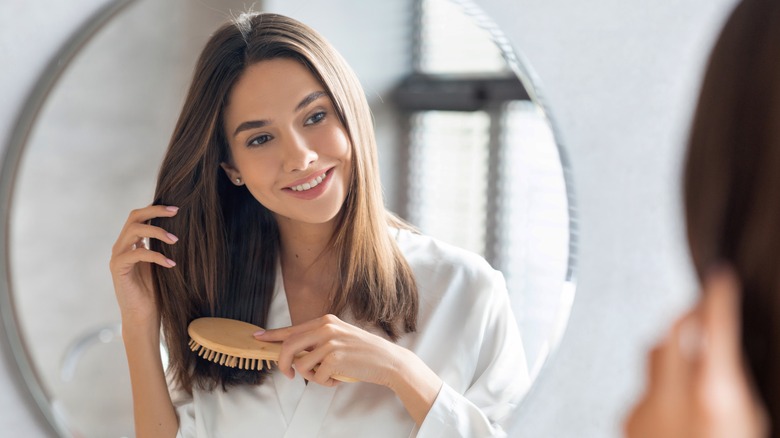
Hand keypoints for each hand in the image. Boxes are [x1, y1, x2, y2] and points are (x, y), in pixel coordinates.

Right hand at [109, 205, 178, 327]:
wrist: (142, 316)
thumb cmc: (154, 291)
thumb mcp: (160, 263)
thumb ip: (161, 246)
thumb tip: (178, 228)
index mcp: (130, 243)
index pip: (139, 217)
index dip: (155, 209)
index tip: (176, 209)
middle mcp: (121, 246)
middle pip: (134, 217)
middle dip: (155, 211)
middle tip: (175, 212)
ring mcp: (118, 256)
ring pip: (134, 231)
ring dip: (157, 232)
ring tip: (175, 240)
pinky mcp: (118, 268)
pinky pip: (137, 254)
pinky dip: (156, 256)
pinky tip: (171, 264)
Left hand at [255, 314, 404, 386]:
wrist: (388, 361)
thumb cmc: (363, 352)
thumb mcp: (339, 338)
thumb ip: (318, 341)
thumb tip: (293, 353)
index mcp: (325, 321)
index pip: (292, 329)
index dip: (272, 335)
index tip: (257, 338)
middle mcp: (326, 328)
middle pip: (288, 347)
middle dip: (283, 364)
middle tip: (289, 374)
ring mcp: (330, 342)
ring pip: (302, 366)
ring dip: (312, 377)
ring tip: (329, 376)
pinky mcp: (335, 358)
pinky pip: (317, 378)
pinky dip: (326, 383)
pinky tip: (339, 378)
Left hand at [624, 267, 767, 437]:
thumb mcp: (749, 417)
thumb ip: (733, 380)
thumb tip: (726, 352)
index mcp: (712, 394)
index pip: (714, 327)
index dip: (718, 295)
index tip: (721, 276)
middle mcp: (672, 397)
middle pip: (672, 330)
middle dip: (688, 314)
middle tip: (703, 308)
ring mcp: (644, 406)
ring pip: (654, 356)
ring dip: (673, 351)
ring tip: (694, 359)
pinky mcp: (629, 418)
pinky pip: (644, 386)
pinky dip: (661, 387)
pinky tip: (676, 403)